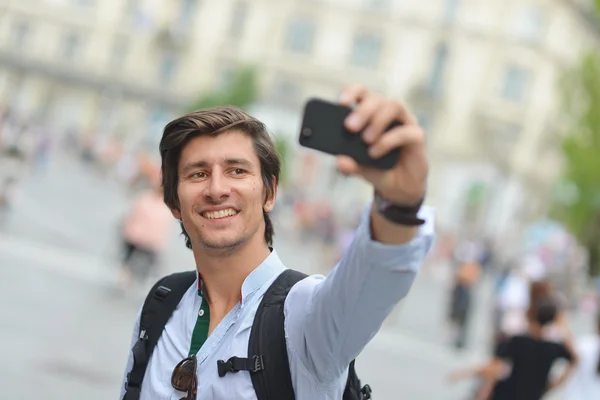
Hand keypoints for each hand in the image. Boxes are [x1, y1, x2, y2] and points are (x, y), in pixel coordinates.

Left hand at [337, 84, 427, 204]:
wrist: (400, 187)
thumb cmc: (378, 169)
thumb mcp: (359, 169)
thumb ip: (349, 164)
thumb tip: (340, 161)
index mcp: (371, 114)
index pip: (362, 93)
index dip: (352, 92)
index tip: (341, 103)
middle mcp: (389, 113)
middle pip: (377, 98)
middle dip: (362, 110)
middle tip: (350, 127)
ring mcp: (405, 122)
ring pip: (394, 106)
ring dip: (377, 121)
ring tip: (365, 140)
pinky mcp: (417, 136)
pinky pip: (405, 131)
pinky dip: (388, 141)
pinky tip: (375, 153)